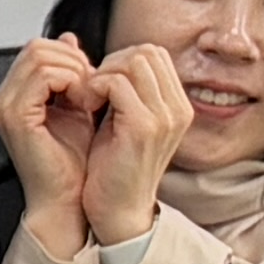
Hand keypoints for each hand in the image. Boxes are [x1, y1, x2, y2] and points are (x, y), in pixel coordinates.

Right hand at [0, 35, 110, 258]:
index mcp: (14, 95)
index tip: (92, 82)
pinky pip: (44, 76)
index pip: (38, 49)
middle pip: (37, 47)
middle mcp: (3, 98)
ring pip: (41, 56)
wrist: (68, 200)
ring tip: (88, 99)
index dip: (70, 57)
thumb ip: (70, 74)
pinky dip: (71, 82)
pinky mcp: (16, 116)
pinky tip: (83, 103)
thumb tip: (70, 39)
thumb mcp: (76, 106)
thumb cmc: (73, 163)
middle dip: (74, 61)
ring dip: (75, 72)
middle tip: (92, 89)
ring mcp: (5, 106)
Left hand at [75, 40, 193, 247]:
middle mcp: (177, 109)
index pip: (153, 55)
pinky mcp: (144, 127)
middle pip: (146, 52)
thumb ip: (122, 89)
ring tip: (87, 99)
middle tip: (91, 89)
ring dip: (101, 74)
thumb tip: (103, 57)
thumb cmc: (114, 167)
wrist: (118, 210)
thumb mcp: (122, 120)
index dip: (120, 60)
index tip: (99, 83)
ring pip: (133, 62)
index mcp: (176, 106)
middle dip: (110, 63)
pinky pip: (118, 83)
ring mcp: (165, 117)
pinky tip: (86, 107)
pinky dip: (95, 87)